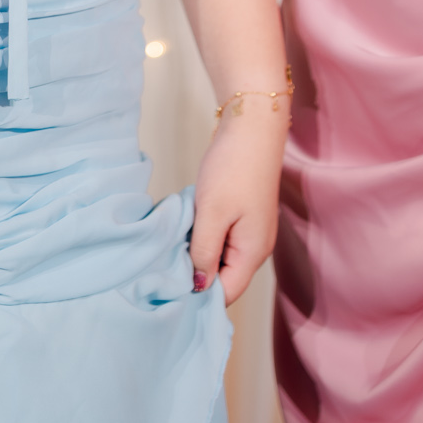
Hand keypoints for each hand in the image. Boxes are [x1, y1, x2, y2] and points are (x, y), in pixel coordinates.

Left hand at [189, 101, 289, 304]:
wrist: (253, 127)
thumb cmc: (233, 169)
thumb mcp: (213, 213)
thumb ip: (205, 253)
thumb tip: (198, 286)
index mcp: (253, 253)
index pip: (226, 293)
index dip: (199, 295)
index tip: (170, 286)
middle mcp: (256, 247)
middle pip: (224, 277)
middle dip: (197, 274)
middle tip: (166, 263)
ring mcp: (251, 230)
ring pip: (221, 256)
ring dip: (199, 252)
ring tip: (173, 244)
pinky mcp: (244, 215)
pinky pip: (223, 238)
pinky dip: (205, 235)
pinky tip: (187, 225)